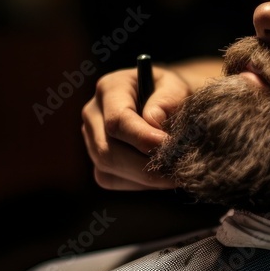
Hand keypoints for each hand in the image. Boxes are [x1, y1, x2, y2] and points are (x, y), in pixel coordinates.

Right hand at [81, 66, 191, 189]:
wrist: (166, 105)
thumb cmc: (171, 95)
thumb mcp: (176, 87)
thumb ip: (167, 99)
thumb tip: (153, 120)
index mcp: (109, 88)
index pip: (117, 120)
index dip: (142, 137)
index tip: (168, 146)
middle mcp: (93, 114)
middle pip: (107, 150)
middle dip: (143, 165)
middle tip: (178, 168)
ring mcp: (91, 140)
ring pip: (107, 168)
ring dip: (143, 176)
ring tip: (174, 172)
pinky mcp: (98, 162)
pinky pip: (111, 179)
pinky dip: (138, 183)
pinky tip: (161, 176)